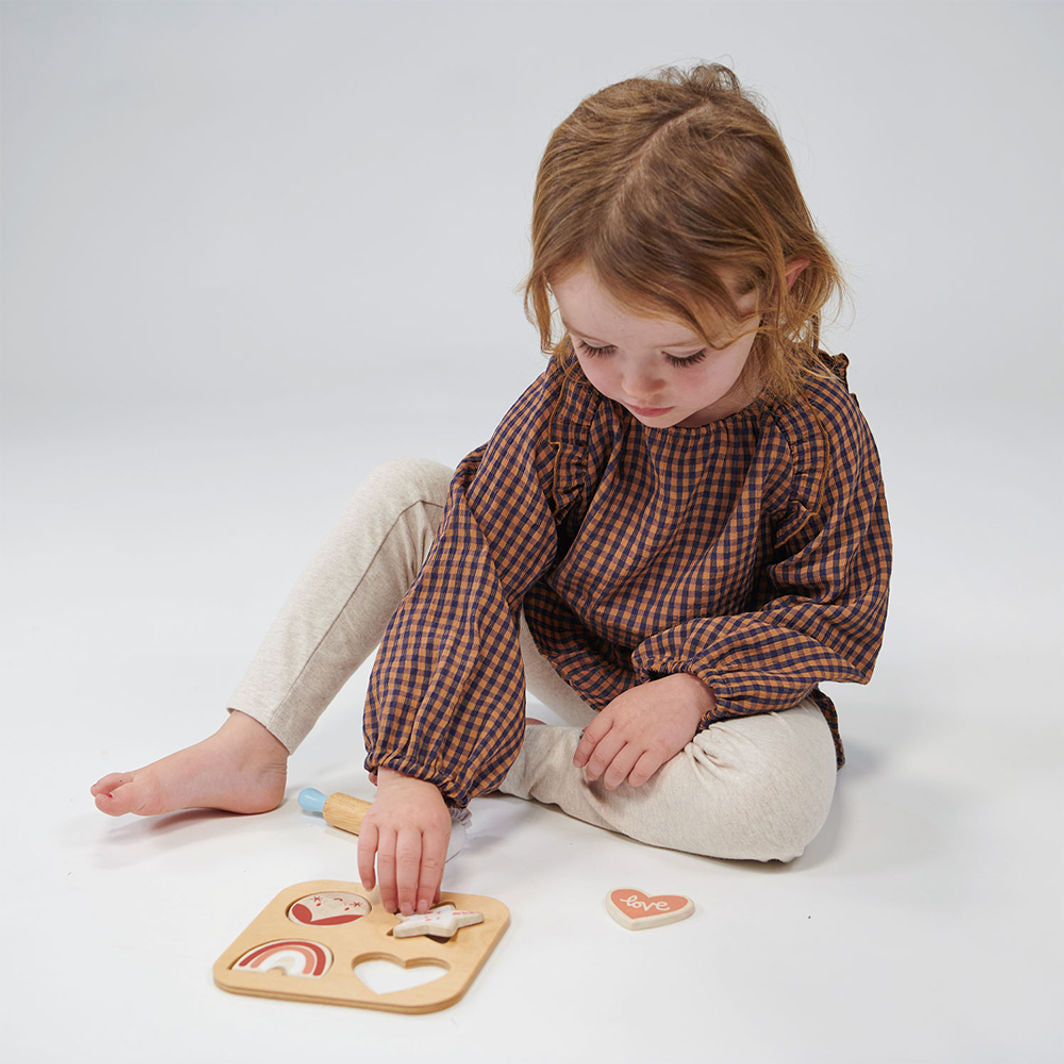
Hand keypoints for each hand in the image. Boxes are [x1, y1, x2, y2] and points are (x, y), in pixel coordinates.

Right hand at [356, 769, 450, 914]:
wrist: (409, 779)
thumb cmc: (426, 810)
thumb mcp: (441, 831)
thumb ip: (436, 863)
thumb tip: (429, 896)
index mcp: (433, 824)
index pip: (431, 860)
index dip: (427, 886)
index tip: (423, 905)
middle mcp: (410, 821)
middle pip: (407, 861)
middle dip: (406, 890)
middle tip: (405, 909)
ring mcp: (388, 820)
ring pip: (386, 858)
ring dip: (387, 886)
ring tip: (391, 905)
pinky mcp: (370, 820)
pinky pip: (365, 848)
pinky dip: (365, 869)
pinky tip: (370, 885)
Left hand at [573, 673, 714, 788]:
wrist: (685, 693)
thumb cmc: (655, 698)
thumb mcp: (626, 700)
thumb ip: (610, 718)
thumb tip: (593, 736)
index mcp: (614, 712)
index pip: (590, 738)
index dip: (581, 754)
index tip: (579, 764)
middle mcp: (625, 726)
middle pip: (601, 756)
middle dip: (593, 771)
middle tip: (592, 777)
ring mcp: (642, 739)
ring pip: (618, 768)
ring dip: (611, 780)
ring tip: (610, 784)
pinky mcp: (660, 749)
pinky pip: (640, 772)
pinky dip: (633, 780)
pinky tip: (632, 781)